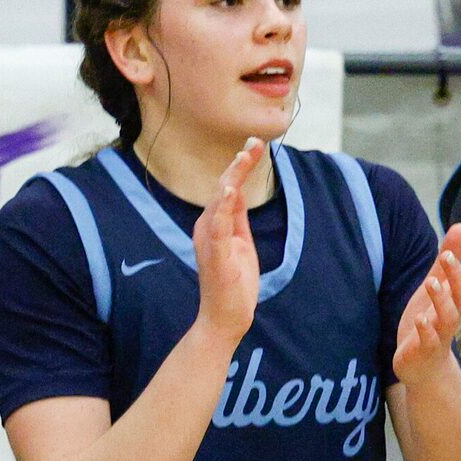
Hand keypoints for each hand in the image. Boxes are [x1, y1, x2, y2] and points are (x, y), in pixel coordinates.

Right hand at [193, 139, 265, 346]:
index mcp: (213, 224)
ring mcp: (209, 241)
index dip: (240, 166)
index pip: (227, 188)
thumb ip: (236, 218)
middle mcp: (206, 228)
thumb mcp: (240, 242)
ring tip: (244, 156)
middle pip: (222, 188)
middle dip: (239, 164)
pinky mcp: (216, 255)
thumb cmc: (233, 283)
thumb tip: (236, 190)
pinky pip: (218, 227)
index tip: (255, 145)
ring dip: (232, 177)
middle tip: (255, 142)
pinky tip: (229, 189)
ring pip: (219, 201)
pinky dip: (222, 207)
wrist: (225, 318)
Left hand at [393, 226, 460, 388]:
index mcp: (457, 298)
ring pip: (448, 316)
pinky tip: (420, 319)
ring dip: (441, 299)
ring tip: (431, 282)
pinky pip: (429, 340)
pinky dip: (426, 330)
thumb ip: (448, 257)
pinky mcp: (425, 349)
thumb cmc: (430, 320)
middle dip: (457, 275)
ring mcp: (440, 332)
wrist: (422, 366)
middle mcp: (453, 314)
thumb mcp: (437, 285)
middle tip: (446, 256)